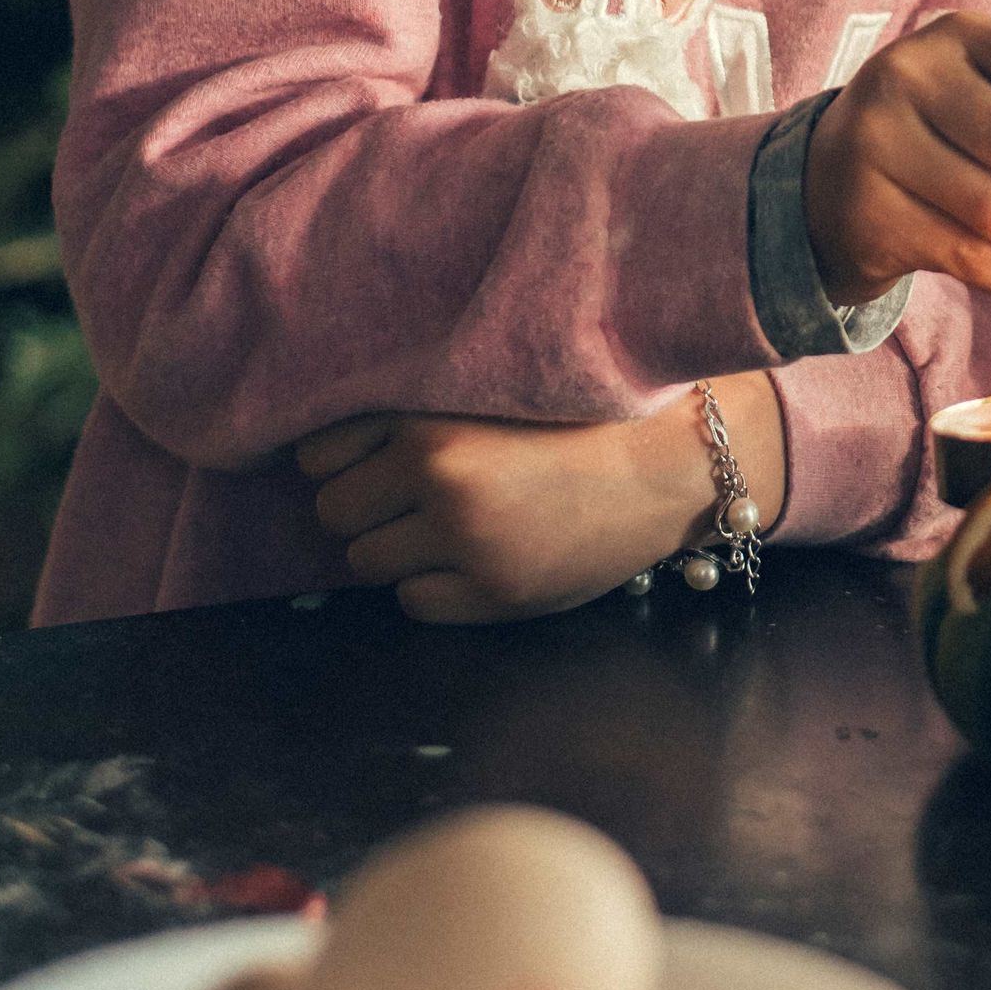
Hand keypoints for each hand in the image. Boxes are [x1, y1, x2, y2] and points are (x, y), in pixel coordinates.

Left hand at [295, 373, 786, 622]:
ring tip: (449, 523)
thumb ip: (419, 408)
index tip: (374, 455)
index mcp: (431, 416)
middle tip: (413, 494)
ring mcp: (464, 539)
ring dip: (396, 546)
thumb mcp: (493, 389)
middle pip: (334, 511)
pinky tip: (475, 555)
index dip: (343, 458)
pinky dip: (432, 584)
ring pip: (366, 561)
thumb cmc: (584, 416)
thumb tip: (329, 444)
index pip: (319, 452)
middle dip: (365, 505)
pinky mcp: (493, 591)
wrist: (671, 460)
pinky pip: (413, 600)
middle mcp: (438, 475)